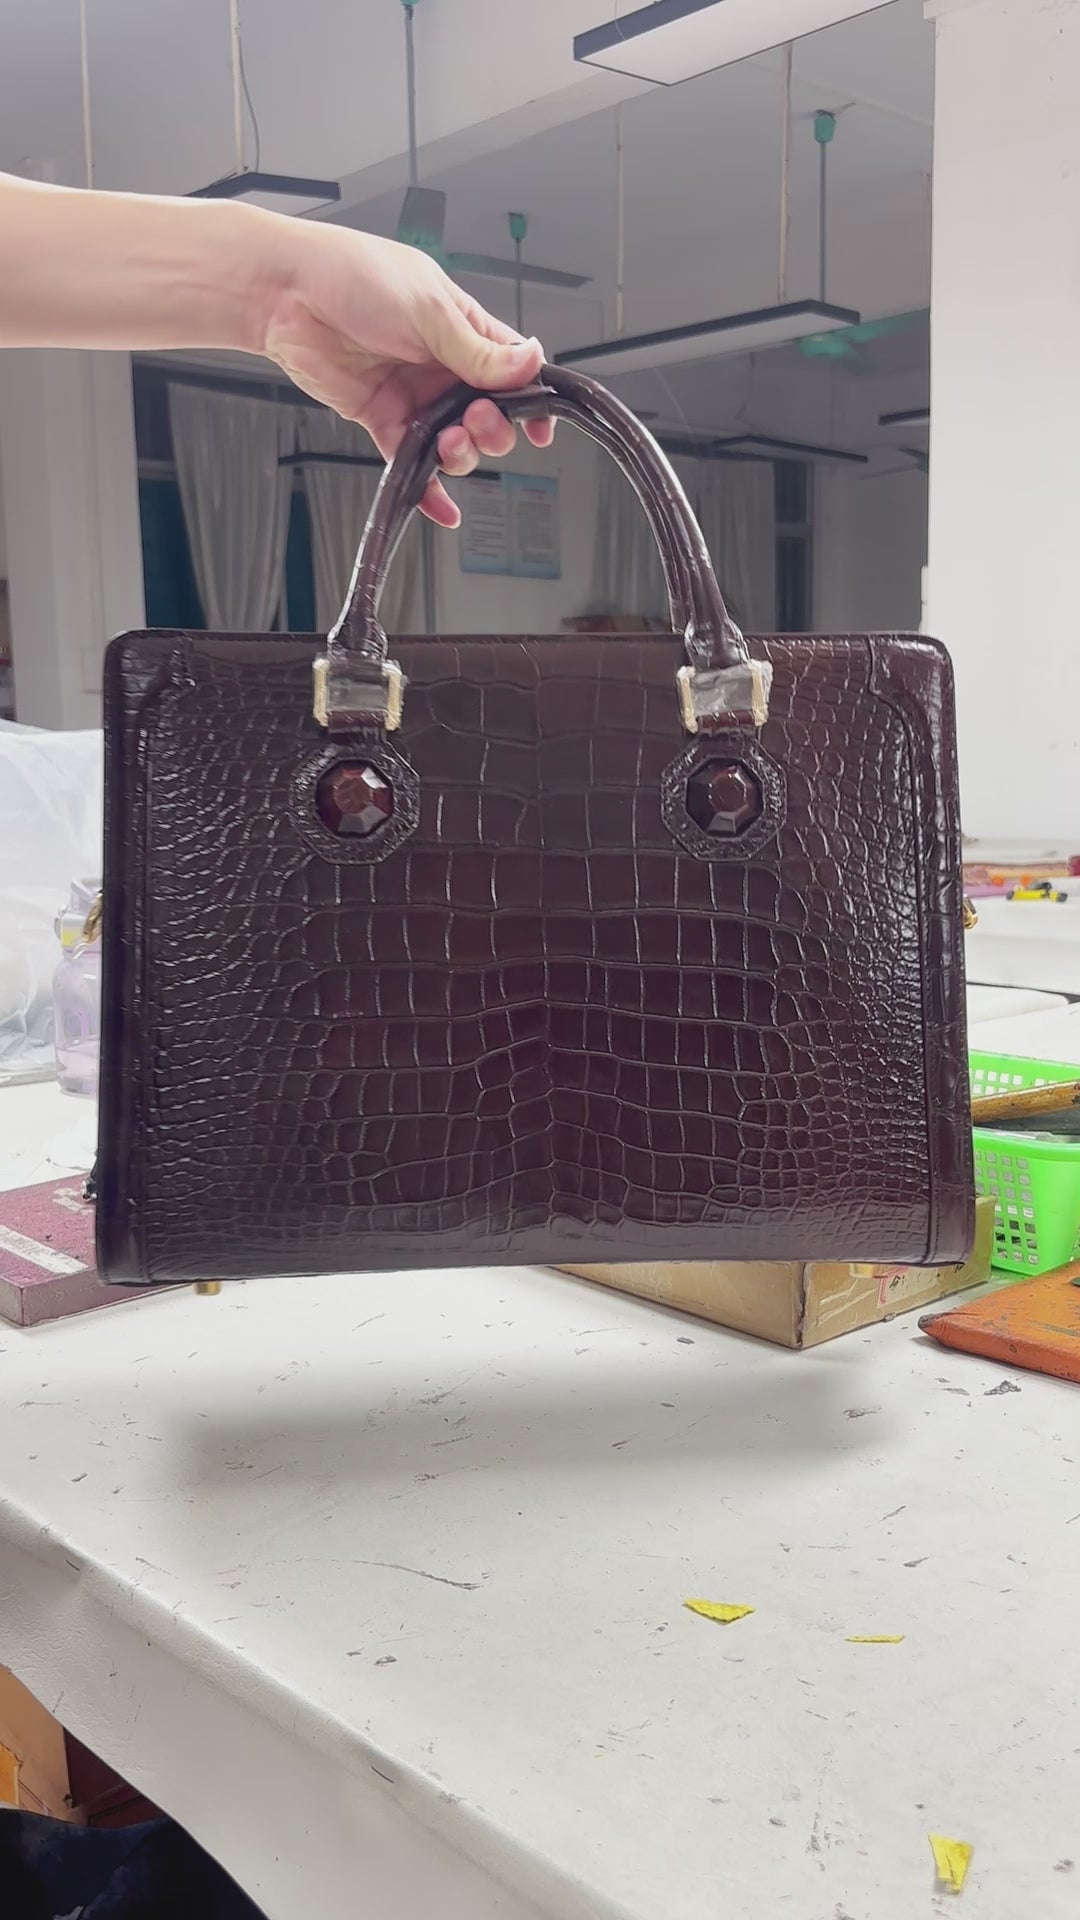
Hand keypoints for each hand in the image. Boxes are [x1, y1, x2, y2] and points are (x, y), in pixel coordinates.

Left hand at [259, 224, 553, 526]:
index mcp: (463, 328)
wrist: (286, 293)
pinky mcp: (382, 418)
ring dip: (462, 454)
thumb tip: (532, 363)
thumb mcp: (430, 311)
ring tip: (451, 443)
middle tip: (479, 421)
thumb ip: (480, 351)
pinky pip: (413, 462)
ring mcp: (413, 393)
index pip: (513, 369)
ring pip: (454, 441)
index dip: (532, 400)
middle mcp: (442, 363)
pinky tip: (444, 509)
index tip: (541, 427)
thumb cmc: (353, 275)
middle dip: (493, 428)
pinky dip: (429, 490)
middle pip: (489, 413)